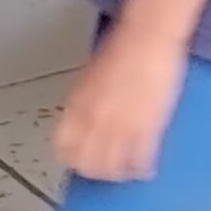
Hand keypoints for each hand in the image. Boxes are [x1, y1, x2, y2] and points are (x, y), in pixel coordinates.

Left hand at [51, 19, 188, 182]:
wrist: (148, 37)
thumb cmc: (120, 48)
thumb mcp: (89, 77)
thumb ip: (84, 104)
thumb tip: (85, 123)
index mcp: (76, 106)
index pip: (63, 147)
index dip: (71, 157)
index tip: (79, 159)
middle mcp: (94, 121)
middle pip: (87, 163)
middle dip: (94, 170)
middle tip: (103, 169)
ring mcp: (120, 127)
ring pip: (112, 168)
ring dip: (117, 173)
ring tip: (124, 172)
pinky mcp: (147, 129)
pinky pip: (140, 161)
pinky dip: (141, 169)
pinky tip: (144, 168)